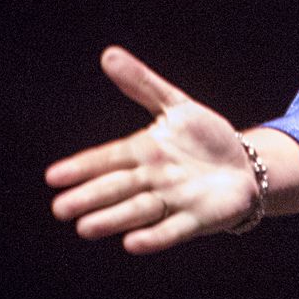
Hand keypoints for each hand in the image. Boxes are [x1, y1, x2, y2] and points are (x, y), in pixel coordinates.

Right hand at [45, 46, 259, 253]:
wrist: (245, 165)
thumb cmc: (205, 137)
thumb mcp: (175, 105)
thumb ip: (142, 84)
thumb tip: (108, 54)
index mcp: (143, 152)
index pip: (107, 159)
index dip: (81, 168)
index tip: (53, 176)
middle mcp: (152, 180)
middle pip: (116, 188)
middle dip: (89, 198)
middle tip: (60, 209)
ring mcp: (172, 201)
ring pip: (137, 211)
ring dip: (113, 219)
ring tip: (85, 228)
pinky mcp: (196, 220)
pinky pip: (172, 230)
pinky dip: (154, 237)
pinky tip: (132, 244)